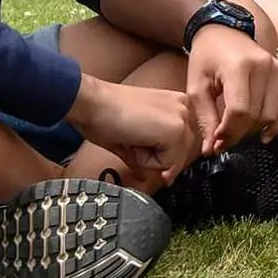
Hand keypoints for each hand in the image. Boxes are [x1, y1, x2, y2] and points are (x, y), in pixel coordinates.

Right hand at [66, 77, 200, 180]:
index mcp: (176, 103)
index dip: (171, 161)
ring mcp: (182, 116)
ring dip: (151, 160)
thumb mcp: (136, 135)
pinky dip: (146, 160)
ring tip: (131, 139)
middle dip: (161, 162)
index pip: (186, 143)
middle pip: (185, 153)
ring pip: (176, 159)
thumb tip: (158, 175)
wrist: (91, 102)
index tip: (164, 172)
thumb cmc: (105, 114)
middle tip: (134, 148)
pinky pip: (167, 162)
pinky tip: (132, 141)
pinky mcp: (175, 128)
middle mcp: (184, 106)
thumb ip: (152, 153)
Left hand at [185, 22, 277, 155]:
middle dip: (240, 134)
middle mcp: (263, 66)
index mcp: (238, 67)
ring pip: (273, 114)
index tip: (217, 143)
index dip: (229, 133)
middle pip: (257, 115)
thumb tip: (212, 150)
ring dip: (256, 131)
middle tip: (224, 141)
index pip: (240, 111)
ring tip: (240, 134)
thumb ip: (205, 119)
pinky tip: (264, 133)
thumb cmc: (207, 57)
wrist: (224, 30)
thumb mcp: (197, 86)